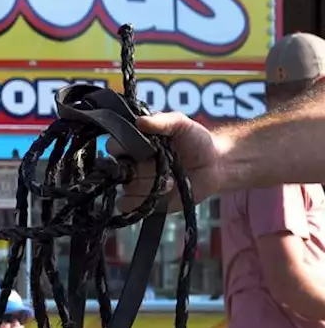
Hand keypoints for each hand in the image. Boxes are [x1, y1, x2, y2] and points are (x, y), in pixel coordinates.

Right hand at [108, 113, 225, 211]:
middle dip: (135, 170)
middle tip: (156, 165)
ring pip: (125, 188)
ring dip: (145, 186)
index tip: (137, 150)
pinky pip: (131, 206)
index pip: (113, 147)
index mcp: (134, 144)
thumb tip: (140, 121)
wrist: (215, 165)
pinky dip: (142, 203)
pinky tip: (163, 193)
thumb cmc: (196, 140)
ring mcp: (137, 184)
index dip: (120, 149)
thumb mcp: (181, 124)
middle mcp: (131, 164)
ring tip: (169, 181)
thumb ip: (162, 121)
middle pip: (116, 170)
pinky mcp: (144, 202)